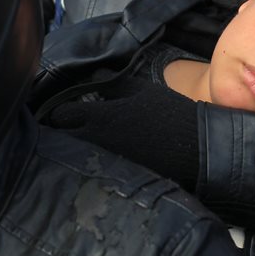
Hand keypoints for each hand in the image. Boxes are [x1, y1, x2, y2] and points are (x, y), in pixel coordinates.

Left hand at [46, 77, 200, 190]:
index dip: (60, 113)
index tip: (65, 113)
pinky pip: (88, 171)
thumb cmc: (170, 115)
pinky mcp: (113, 178)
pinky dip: (86, 166)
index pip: (60, 115)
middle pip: (57, 139)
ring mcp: (103, 163)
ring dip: (69, 150)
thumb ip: (112, 84)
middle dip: (59, 133)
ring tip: (78, 147)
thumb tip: (93, 77)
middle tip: (68, 131)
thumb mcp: (142, 90)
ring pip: (69, 157)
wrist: (196, 150)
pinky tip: (94, 162)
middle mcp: (95, 142)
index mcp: (101, 116)